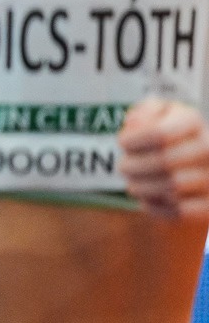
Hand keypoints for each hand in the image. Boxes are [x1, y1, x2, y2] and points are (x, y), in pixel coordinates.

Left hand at [120, 97, 208, 222]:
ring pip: (171, 188)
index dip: (132, 141)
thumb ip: (145, 110)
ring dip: (141, 187)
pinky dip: (156, 206)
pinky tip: (148, 198)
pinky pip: (179, 211)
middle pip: (163, 162)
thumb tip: (137, 123)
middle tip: (123, 167)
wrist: (190, 160)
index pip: (159, 134)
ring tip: (133, 182)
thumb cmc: (163, 132)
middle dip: (133, 166)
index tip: (122, 143)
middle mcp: (208, 148)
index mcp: (191, 121)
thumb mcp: (154, 112)